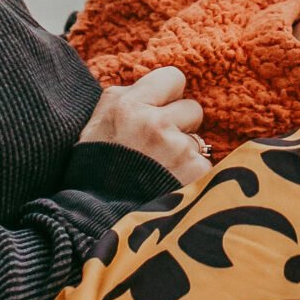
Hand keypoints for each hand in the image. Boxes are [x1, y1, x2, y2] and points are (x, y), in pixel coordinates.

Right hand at [80, 66, 207, 185]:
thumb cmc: (95, 170)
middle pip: (193, 108)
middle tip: (158, 147)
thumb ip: (127, 96)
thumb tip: (155, 84)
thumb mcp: (98, 123)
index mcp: (128, 106)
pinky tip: (170, 186)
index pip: (174, 77)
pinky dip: (192, 176)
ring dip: (185, 153)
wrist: (97, 222)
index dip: (168, 95)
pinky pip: (204, 165)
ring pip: (199, 140)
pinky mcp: (196, 174)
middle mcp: (154, 123)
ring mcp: (178, 150)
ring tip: (160, 171)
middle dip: (181, 125)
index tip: (159, 110)